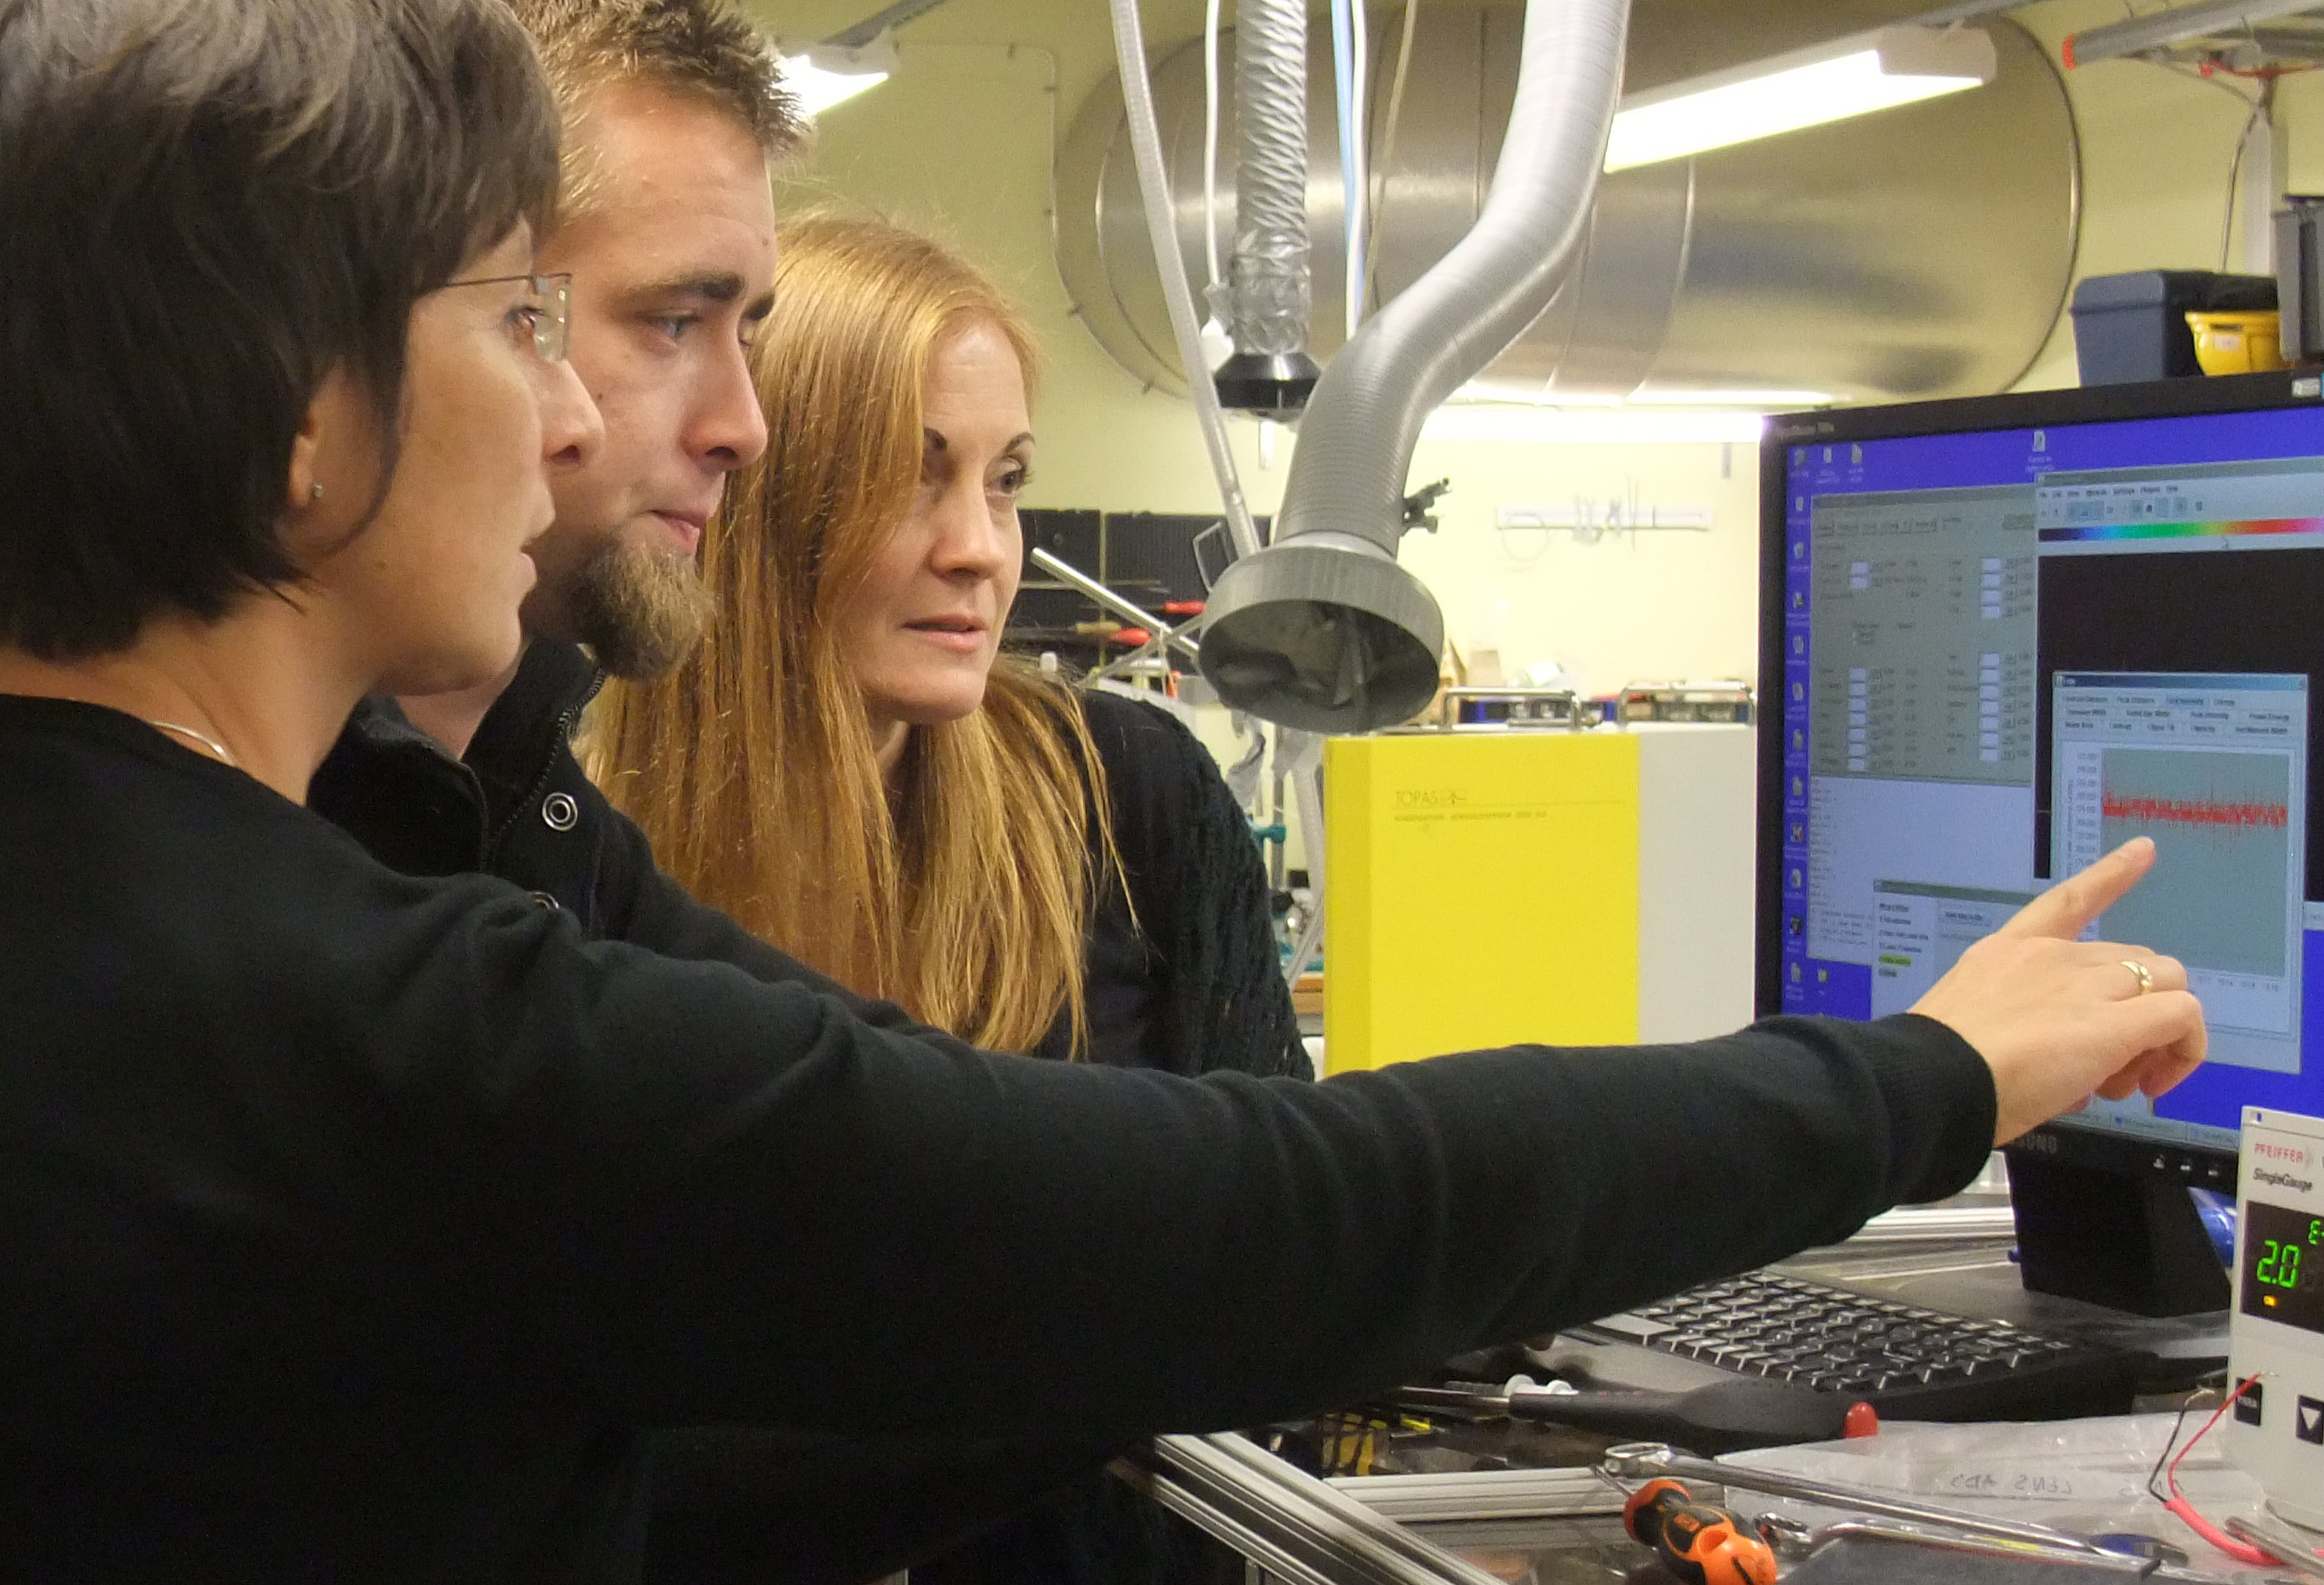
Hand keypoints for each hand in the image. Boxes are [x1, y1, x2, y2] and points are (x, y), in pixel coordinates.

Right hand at [1908, 837, 2206, 1144]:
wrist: (1934, 1081)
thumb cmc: (1936, 1067)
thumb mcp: (1972, 1024)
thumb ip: (2021, 1032)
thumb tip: (2068, 1078)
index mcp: (2008, 952)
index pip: (2068, 901)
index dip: (2111, 874)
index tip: (2144, 850)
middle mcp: (2053, 957)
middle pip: (2136, 960)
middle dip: (2137, 1010)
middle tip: (2108, 1070)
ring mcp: (2086, 986)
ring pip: (2167, 982)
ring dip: (2161, 1033)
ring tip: (2125, 1082)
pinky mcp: (2116, 1023)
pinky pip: (2182, 1014)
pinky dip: (2185, 1047)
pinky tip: (2157, 1078)